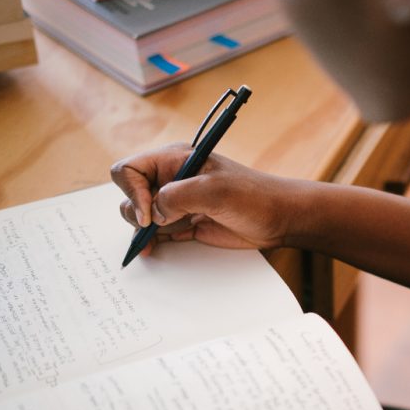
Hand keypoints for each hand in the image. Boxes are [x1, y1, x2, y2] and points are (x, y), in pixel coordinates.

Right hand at [111, 143, 305, 256]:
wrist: (279, 218)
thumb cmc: (254, 196)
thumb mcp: (214, 191)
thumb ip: (176, 197)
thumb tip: (151, 213)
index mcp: (174, 160)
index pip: (130, 169)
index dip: (132, 191)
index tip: (148, 212)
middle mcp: (172, 179)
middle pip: (130, 194)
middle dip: (134, 213)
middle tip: (151, 227)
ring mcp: (178, 203)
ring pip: (141, 215)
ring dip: (141, 230)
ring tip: (151, 243)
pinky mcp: (186, 223)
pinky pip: (157, 232)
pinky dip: (151, 241)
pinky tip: (153, 249)